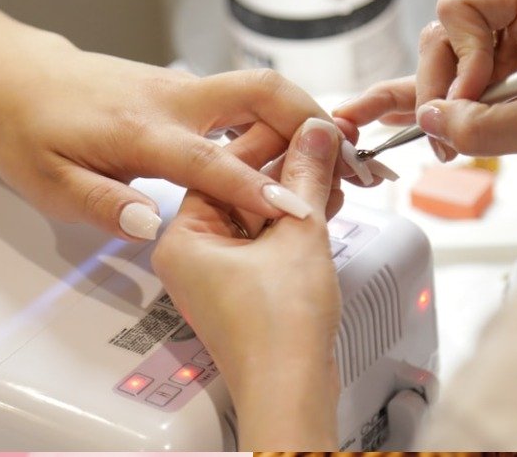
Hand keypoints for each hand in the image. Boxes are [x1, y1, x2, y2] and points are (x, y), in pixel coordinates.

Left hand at [0, 31, 351, 240]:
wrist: (21, 78)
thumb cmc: (33, 132)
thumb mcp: (48, 182)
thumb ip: (101, 204)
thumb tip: (153, 224)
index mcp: (140, 130)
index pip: (210, 160)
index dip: (256, 188)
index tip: (298, 210)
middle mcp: (173, 99)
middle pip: (260, 91)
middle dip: (311, 119)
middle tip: (352, 158)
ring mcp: (184, 88)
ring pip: (260, 89)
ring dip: (306, 117)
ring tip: (342, 157)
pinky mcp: (188, 89)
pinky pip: (246, 98)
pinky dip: (282, 118)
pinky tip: (297, 148)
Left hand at [152, 117, 342, 449]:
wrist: (291, 392)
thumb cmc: (276, 331)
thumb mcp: (298, 235)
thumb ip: (306, 176)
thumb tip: (315, 134)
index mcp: (183, 236)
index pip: (221, 166)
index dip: (270, 139)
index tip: (302, 123)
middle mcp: (193, 253)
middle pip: (240, 188)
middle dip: (288, 167)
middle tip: (323, 144)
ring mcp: (218, 272)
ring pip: (258, 213)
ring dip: (296, 193)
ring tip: (333, 170)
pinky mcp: (243, 288)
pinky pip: (266, 238)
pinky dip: (295, 221)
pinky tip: (326, 201)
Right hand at [336, 0, 516, 177]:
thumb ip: (481, 125)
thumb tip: (427, 119)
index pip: (461, 9)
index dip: (455, 60)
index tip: (470, 103)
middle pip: (449, 34)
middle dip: (441, 87)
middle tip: (444, 137)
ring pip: (452, 60)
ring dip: (442, 102)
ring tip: (439, 145)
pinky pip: (469, 80)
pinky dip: (446, 102)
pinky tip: (400, 118)